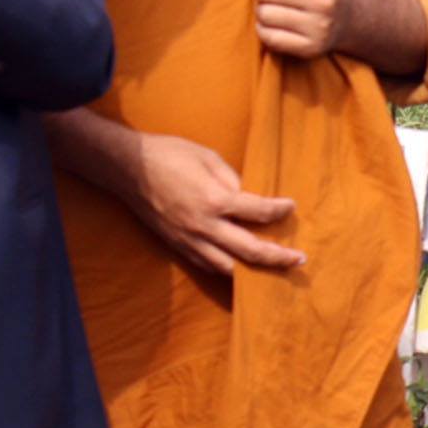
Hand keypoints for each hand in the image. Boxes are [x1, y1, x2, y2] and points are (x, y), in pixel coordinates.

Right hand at [127, 130, 301, 278]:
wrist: (127, 168)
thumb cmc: (169, 155)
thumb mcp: (207, 157)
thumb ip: (232, 180)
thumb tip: (250, 196)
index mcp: (215, 200)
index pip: (259, 211)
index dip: (280, 210)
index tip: (291, 206)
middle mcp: (205, 226)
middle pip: (251, 251)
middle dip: (279, 257)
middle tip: (299, 259)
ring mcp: (190, 240)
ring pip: (230, 268)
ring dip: (255, 272)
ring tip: (273, 271)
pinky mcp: (178, 246)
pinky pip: (208, 265)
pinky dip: (228, 269)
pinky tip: (239, 266)